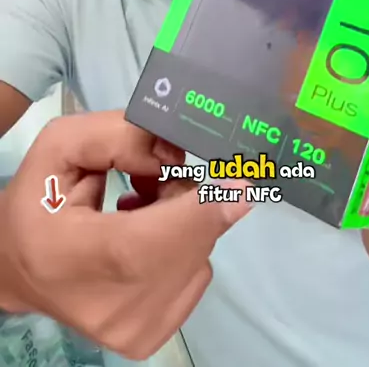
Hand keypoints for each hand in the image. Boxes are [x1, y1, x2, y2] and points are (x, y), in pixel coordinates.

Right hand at [0, 111, 250, 358]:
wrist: (16, 268)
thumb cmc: (38, 203)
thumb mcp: (62, 146)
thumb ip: (123, 137)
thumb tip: (181, 153)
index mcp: (77, 256)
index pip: (159, 238)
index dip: (207, 205)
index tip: (239, 176)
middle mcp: (113, 308)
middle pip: (190, 242)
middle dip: (187, 198)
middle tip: (152, 180)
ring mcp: (135, 330)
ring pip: (199, 257)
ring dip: (184, 223)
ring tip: (139, 209)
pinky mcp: (150, 339)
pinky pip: (194, 276)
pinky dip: (181, 249)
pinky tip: (146, 236)